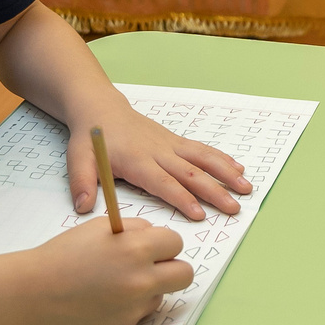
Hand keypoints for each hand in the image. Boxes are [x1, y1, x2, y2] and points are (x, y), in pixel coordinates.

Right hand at [25, 217, 192, 324]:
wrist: (33, 293)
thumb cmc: (62, 255)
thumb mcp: (99, 228)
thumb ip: (134, 230)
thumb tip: (157, 236)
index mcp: (136, 249)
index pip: (176, 243)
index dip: (163, 243)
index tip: (151, 246)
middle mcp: (141, 280)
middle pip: (185, 274)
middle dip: (172, 267)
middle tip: (152, 266)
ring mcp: (134, 307)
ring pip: (163, 294)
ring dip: (149, 288)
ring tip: (115, 283)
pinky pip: (141, 313)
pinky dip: (130, 306)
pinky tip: (105, 300)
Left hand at [72, 101, 249, 219]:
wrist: (100, 109)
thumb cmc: (91, 139)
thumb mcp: (79, 159)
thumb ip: (82, 183)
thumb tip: (84, 207)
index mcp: (137, 160)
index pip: (162, 182)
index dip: (181, 198)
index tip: (199, 214)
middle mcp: (158, 152)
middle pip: (191, 173)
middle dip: (214, 191)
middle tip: (234, 208)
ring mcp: (170, 145)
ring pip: (203, 158)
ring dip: (226, 173)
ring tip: (246, 188)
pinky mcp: (175, 141)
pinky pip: (201, 150)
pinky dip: (222, 159)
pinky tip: (238, 169)